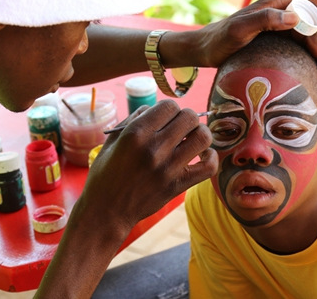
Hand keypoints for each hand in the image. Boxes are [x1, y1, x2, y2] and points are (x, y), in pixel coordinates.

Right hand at [80, 100, 217, 229]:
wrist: (106, 211)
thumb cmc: (106, 174)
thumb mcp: (113, 141)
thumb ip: (134, 120)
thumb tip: (155, 109)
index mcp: (136, 133)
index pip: (169, 105)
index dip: (170, 109)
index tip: (165, 119)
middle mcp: (154, 148)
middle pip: (190, 117)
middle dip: (186, 119)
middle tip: (179, 128)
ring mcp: (168, 168)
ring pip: (202, 137)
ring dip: (199, 134)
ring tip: (191, 140)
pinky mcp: (178, 185)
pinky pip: (209, 167)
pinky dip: (211, 158)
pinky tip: (202, 155)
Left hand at [192, 0, 316, 82]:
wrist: (205, 51)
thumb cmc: (219, 39)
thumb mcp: (239, 29)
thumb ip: (265, 19)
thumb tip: (295, 18)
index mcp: (274, 5)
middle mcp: (279, 16)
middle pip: (312, 28)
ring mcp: (278, 32)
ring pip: (307, 43)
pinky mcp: (274, 46)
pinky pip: (297, 52)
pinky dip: (309, 64)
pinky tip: (314, 79)